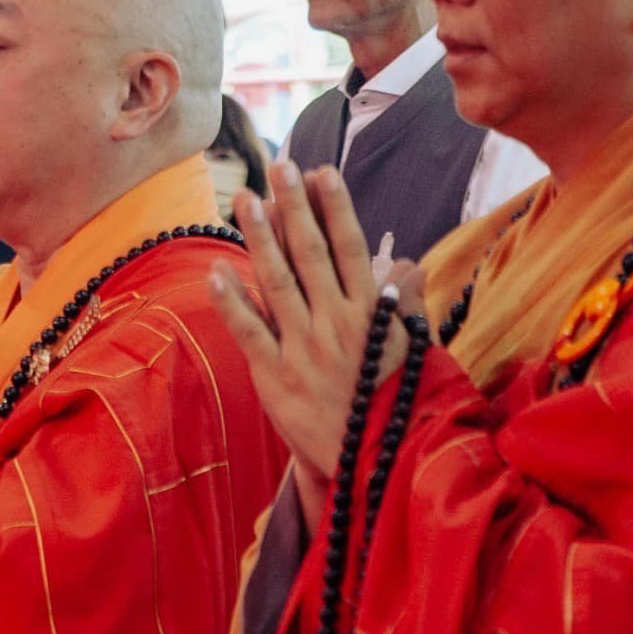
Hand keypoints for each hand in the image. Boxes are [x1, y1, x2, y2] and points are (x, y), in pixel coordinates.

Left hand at [207, 163, 424, 532]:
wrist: (378, 466)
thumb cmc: (398, 406)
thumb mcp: (416, 351)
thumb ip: (407, 304)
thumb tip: (406, 265)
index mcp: (374, 315)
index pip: (352, 248)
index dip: (336, 207)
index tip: (321, 172)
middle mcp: (338, 323)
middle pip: (311, 253)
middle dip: (293, 206)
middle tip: (277, 167)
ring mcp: (305, 348)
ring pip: (277, 281)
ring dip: (259, 236)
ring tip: (245, 199)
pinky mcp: (277, 377)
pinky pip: (250, 332)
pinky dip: (232, 301)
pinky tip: (217, 270)